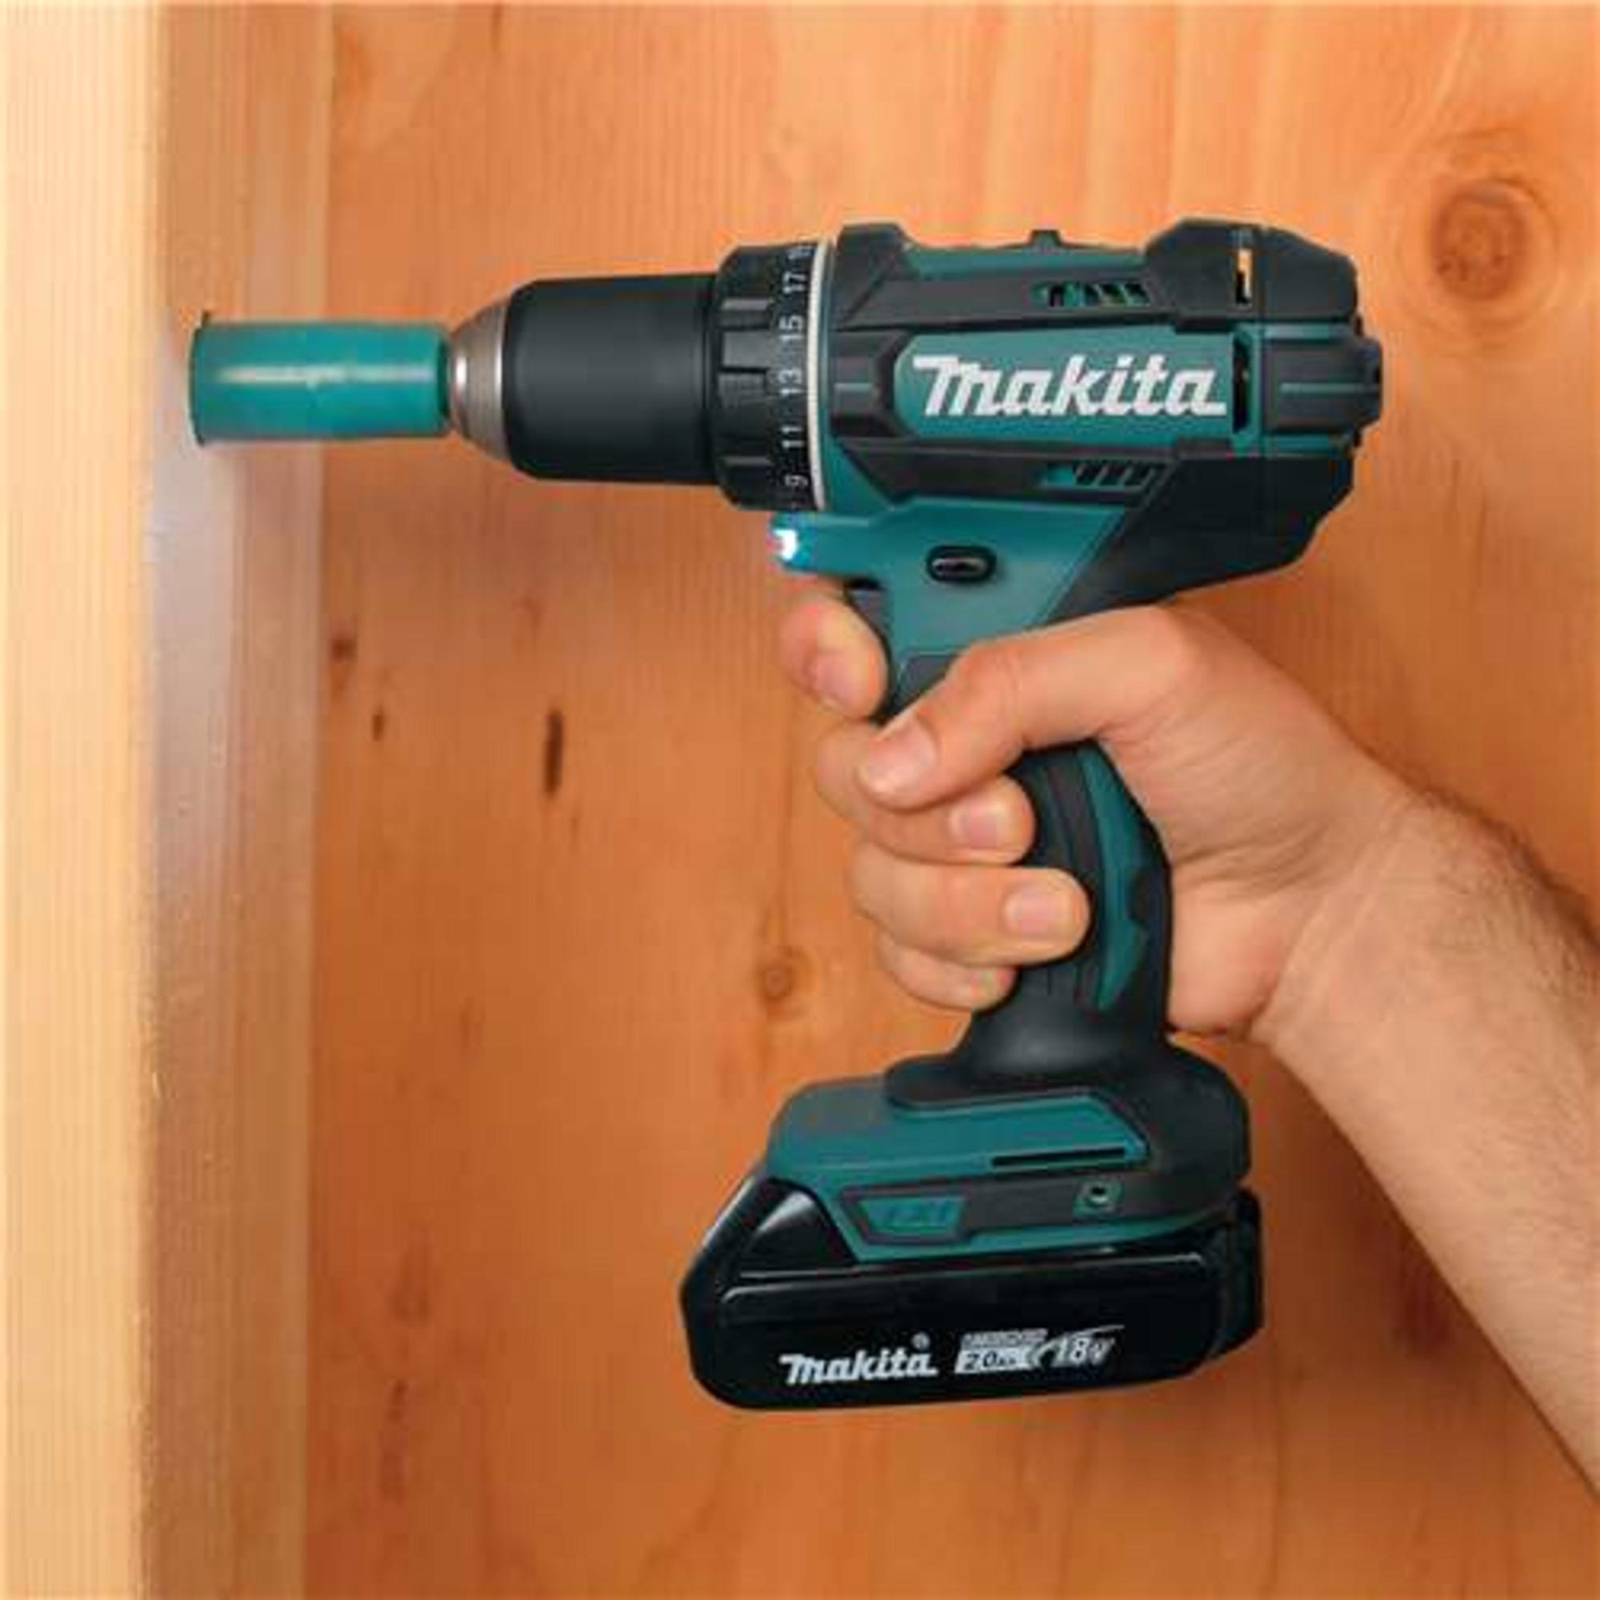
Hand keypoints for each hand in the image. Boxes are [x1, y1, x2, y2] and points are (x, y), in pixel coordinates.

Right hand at [779, 594, 1411, 1034]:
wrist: (1308, 909)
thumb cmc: (1258, 767)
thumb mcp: (1149, 666)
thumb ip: (1012, 678)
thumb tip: (896, 755)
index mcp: (996, 657)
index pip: (854, 624)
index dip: (825, 649)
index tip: (860, 681)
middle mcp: (964, 746)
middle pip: (843, 765)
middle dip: (924, 812)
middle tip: (1016, 817)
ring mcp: (963, 846)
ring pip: (870, 873)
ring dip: (965, 900)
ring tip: (1067, 904)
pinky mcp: (974, 933)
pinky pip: (898, 954)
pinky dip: (961, 961)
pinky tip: (1037, 953)